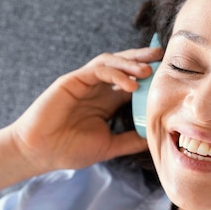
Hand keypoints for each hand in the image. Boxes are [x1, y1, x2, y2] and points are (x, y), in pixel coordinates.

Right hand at [10, 46, 161, 173]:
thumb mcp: (108, 146)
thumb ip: (130, 141)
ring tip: (149, 71)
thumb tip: (154, 139)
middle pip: (124, 65)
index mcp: (106, 101)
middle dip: (143, 59)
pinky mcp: (72, 80)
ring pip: (111, 62)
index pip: (132, 82)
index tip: (170, 76)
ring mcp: (84, 82)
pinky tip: (130, 84)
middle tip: (164, 56)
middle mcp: (97, 88)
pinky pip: (97, 69)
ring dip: (131, 63)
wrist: (41, 152)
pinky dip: (116, 73)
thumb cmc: (69, 150)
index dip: (150, 77)